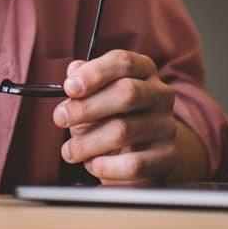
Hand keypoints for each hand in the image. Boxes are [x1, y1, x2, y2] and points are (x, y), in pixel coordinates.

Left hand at [52, 49, 203, 184]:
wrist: (141, 155)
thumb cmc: (110, 119)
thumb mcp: (93, 96)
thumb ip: (83, 82)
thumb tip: (74, 72)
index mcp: (143, 71)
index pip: (123, 62)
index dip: (94, 73)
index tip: (69, 87)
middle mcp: (160, 94)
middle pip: (127, 93)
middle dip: (86, 107)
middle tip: (61, 118)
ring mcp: (166, 126)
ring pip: (124, 130)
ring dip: (87, 142)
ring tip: (70, 150)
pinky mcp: (167, 157)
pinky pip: (133, 164)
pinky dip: (105, 166)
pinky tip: (93, 164)